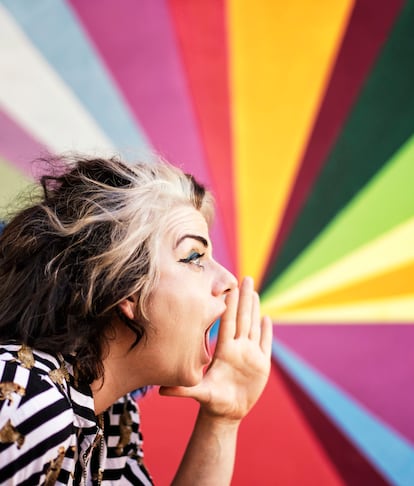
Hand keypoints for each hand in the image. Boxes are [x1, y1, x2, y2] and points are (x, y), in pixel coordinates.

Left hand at [160, 277, 272, 422]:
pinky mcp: (261, 364)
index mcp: (224, 352)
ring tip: (254, 292)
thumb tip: (161, 390)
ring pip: (254, 327)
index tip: (229, 290)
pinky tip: (267, 318)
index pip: (228, 324)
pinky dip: (267, 332)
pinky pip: (265, 344)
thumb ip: (183, 390)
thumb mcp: (198, 393)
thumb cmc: (211, 400)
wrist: (226, 411)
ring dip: (255, 309)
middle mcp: (237, 348)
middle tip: (245, 278)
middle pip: (243, 318)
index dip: (230, 307)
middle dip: (244, 298)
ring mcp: (250, 354)